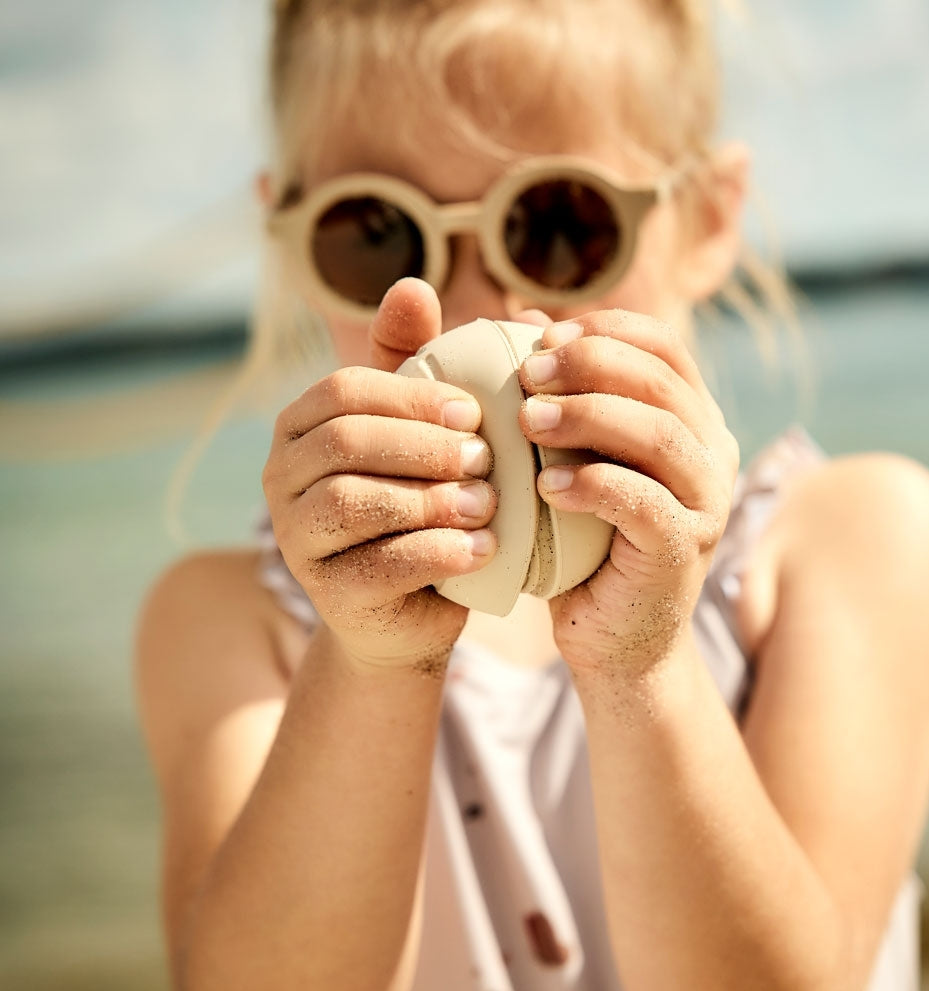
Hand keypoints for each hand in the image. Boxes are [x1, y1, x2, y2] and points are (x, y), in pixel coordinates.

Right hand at [262, 280, 497, 674]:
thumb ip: (411, 363)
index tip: (474, 412)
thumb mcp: (415, 432)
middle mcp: (281, 478)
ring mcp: (297, 539)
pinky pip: (380, 565)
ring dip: (431, 499)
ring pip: (356, 501)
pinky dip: (439, 552)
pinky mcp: (328, 595)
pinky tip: (483, 548)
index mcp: (300, 427)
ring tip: (486, 504)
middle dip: (424, 446)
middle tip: (485, 459)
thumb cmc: (416, 503)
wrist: (408, 607)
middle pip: (347, 442)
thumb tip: (413, 284)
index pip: (344, 390)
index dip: (413, 397)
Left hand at [517, 310, 739, 685]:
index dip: (605, 329)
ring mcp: (704, 504)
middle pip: (661, 382)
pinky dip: (591, 485)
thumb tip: (524, 322)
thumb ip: (560, 397)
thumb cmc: (584, 541)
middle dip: (589, 365)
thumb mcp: (573, 459)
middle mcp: (710, 454)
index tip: (544, 334)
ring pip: (659, 434)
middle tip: (526, 374)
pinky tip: (545, 488)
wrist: (615, 636)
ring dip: (588, 417)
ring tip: (528, 422)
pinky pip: (643, 502)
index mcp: (691, 420)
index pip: (663, 346)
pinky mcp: (682, 550)